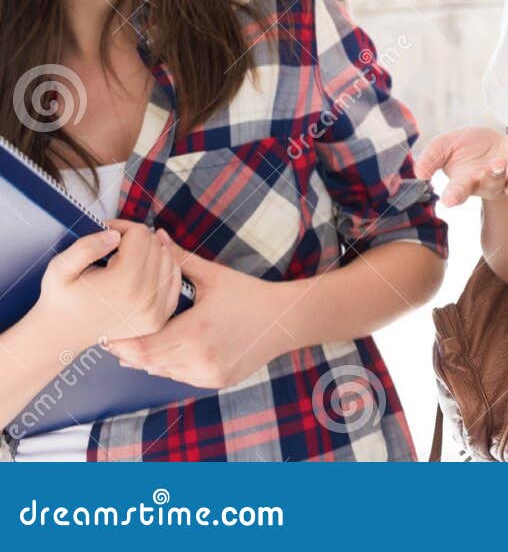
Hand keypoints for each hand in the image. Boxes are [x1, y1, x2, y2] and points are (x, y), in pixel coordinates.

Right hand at [35, 219, 183, 350]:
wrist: (63, 333)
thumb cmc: (61, 297)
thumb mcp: (60, 267)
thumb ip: (85, 247)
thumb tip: (115, 236)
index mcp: (123, 283)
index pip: (141, 235)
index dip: (123, 227)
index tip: (107, 233)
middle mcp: (145, 298)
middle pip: (156, 246)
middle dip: (136, 239)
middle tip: (113, 247)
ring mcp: (156, 311)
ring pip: (169, 259)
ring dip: (151, 253)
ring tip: (125, 260)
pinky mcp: (160, 318)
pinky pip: (174, 279)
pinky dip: (162, 268)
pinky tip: (142, 269)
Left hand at [105, 249, 293, 389]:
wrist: (285, 319)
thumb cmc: (249, 294)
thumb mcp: (214, 275)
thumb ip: (180, 259)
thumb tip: (155, 237)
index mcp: (196, 330)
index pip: (143, 347)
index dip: (122, 343)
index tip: (110, 331)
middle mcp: (200, 357)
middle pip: (148, 362)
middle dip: (129, 351)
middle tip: (114, 339)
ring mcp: (209, 373)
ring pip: (163, 372)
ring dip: (149, 359)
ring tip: (136, 344)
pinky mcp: (216, 381)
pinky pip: (181, 376)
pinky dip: (169, 365)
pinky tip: (168, 350)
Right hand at [415, 126, 507, 206]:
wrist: (489, 142)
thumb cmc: (464, 147)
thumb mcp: (443, 147)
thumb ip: (431, 158)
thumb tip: (419, 174)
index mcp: (466, 182)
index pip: (458, 192)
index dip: (453, 197)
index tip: (448, 201)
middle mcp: (489, 184)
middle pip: (494, 186)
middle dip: (495, 176)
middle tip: (495, 164)